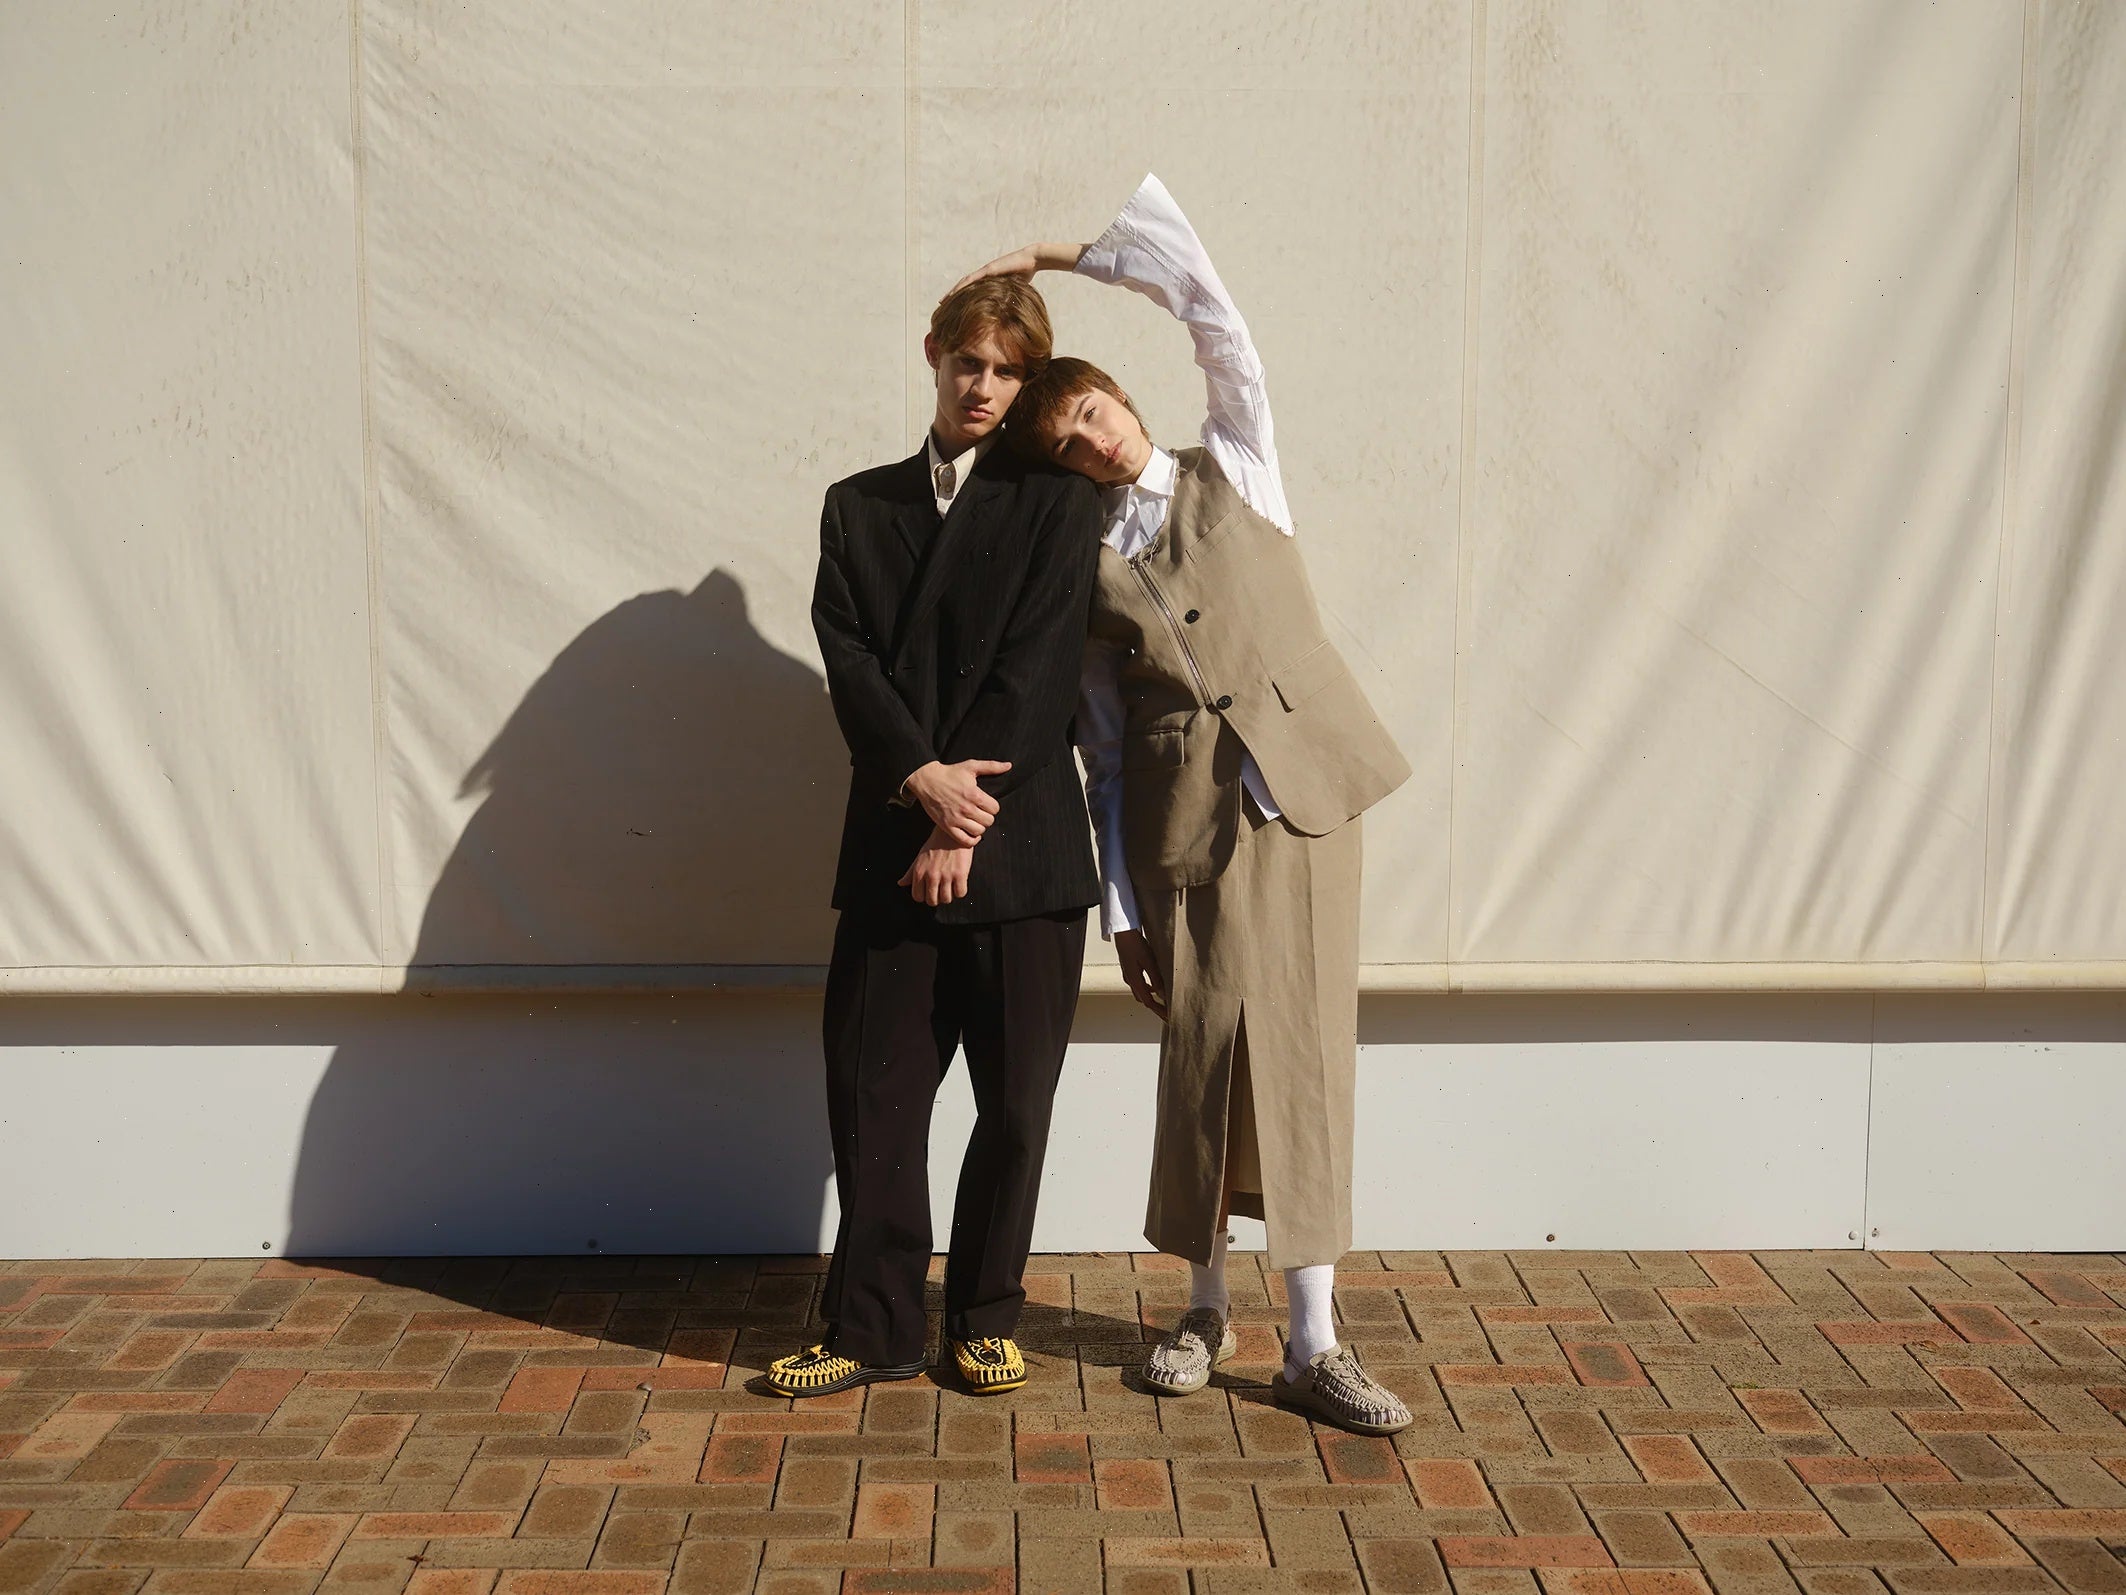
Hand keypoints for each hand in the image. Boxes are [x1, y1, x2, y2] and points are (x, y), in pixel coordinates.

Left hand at [898, 826, 974, 906]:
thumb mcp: (919, 857)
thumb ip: (910, 873)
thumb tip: (901, 883)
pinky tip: (959, 883)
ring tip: (950, 886)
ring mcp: (946, 875)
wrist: (952, 832)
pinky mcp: (960, 874)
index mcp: (919, 872)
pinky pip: (960, 893)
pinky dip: (960, 891)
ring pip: (946, 899)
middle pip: (932, 901)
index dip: (924, 896)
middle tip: (941, 891)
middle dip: (937, 898)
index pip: (918, 897)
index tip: (930, 892)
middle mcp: (931, 875)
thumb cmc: (936, 844)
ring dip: (949, 895)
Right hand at [904, 759, 1009, 845]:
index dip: (993, 807)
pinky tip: (971, 833)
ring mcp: (956, 818)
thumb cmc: (950, 773)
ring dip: (979, 827)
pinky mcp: (947, 826)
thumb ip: (991, 767)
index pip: (995, 809)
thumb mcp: (971, 766)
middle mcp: (966, 808)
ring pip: (978, 831)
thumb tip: (1009, 766)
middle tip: (981, 813)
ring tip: (975, 821)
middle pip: (989, 821)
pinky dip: (971, 840)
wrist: (927, 780)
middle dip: (987, 817)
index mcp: (975, 794)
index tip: (986, 804)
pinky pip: (965, 840)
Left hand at [949, 242, 1085, 296]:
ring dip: (954, 291)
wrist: (1031, 259)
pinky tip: (956, 292)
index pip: (971, 287)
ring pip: (965, 282)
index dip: (961, 295)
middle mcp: (984, 273)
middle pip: (964, 284)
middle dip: (952, 294)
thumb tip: (1010, 310)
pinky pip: (974, 279)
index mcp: (989, 278)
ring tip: (944, 300)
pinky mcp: (990, 270)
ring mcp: (986, 270)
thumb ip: (1009, 294)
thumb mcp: (1014, 287)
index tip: (952, 304)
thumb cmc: (1025, 272)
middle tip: (941, 303)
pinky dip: (964, 285)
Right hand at [1114, 929, 1167, 1017]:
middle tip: (1167, 1013)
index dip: (1160, 1011)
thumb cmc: (1135, 945)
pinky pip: (1139, 985)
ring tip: (1163, 1002)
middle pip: (1144, 1000)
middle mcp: (1130, 981)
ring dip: (1151, 999)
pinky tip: (1154, 985)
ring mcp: (1129, 975)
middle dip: (1156, 1008)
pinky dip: (1148, 989)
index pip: (1149, 1002)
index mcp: (1135, 981)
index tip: (1169, 1017)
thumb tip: (1164, 995)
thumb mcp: (1149, 962)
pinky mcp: (1130, 970)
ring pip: (1141, 993)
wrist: (1124, 934)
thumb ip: (1157, 980)